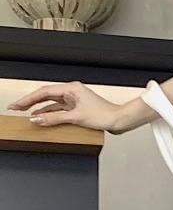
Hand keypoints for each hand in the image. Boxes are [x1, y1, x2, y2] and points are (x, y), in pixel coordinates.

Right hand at [8, 81, 124, 133]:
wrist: (119, 120)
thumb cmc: (105, 115)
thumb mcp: (77, 117)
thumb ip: (56, 118)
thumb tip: (39, 119)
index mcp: (71, 88)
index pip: (44, 92)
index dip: (29, 98)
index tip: (18, 104)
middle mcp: (72, 92)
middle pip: (46, 96)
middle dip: (31, 102)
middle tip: (17, 107)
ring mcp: (74, 101)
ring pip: (52, 104)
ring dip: (40, 109)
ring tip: (27, 114)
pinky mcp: (78, 109)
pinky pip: (60, 110)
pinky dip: (51, 115)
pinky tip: (44, 119)